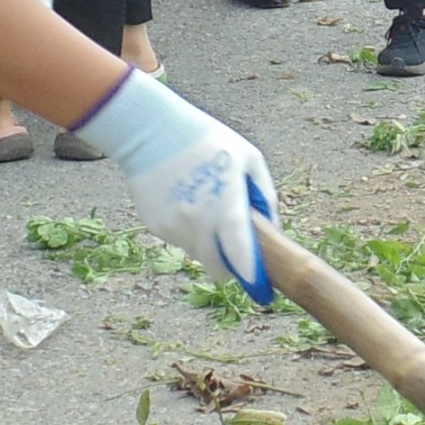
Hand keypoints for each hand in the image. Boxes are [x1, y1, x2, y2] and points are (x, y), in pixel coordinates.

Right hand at [73, 69, 276, 300]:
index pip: (239, 250)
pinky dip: (186, 231)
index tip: (263, 293)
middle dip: (230, 266)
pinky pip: (178, 240)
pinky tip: (184, 201)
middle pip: (217, 267)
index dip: (251, 274)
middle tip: (236, 252)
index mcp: (225, 202)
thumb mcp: (248, 159)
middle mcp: (197, 220)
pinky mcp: (156, 226)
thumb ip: (264, 196)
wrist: (152, 131)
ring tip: (205, 207)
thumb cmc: (208, 142)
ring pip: (197, 253)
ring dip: (206, 244)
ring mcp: (174, 225)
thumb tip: (272, 228)